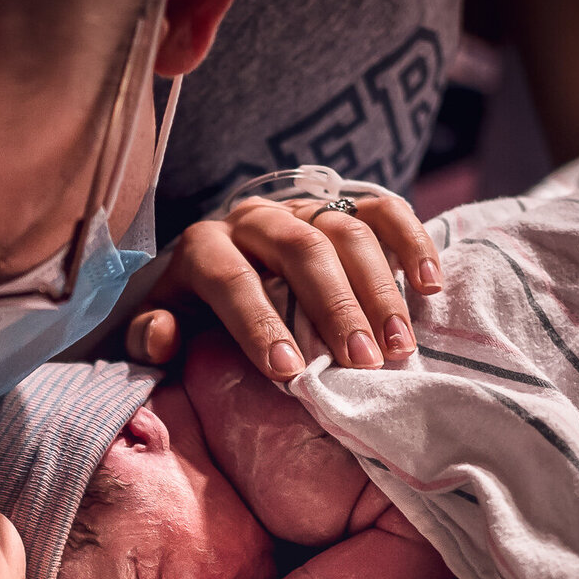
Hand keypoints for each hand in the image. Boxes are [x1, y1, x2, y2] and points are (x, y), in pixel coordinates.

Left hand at [127, 193, 442, 378]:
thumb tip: (162, 333)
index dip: (258, 325)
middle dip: (335, 309)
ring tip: (399, 346)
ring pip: (347, 231)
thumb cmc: (189, 315)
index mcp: (203, 247)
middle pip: (301, 250)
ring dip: (379, 289)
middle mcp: (253, 218)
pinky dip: (411, 241)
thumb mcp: (158, 329)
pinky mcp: (341, 204)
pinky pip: (383, 209)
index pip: (231, 280)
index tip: (291, 374)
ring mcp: (301, 206)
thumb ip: (147, 337)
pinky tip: (431, 285)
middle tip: (364, 364)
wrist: (214, 271)